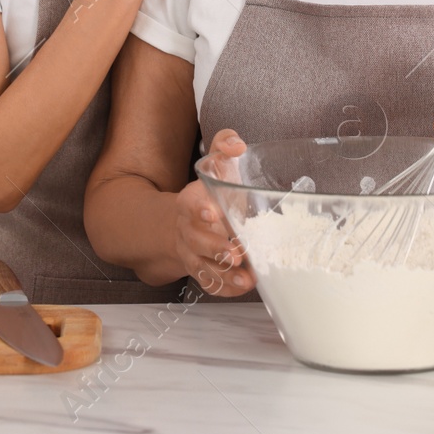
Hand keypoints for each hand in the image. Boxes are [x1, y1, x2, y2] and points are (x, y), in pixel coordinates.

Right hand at [177, 129, 252, 295]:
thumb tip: (237, 145)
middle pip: (195, 242)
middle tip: (237, 252)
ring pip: (202, 268)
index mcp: (190, 201)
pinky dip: (225, 288)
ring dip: (223, 275)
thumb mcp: (216, 164)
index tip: (213, 213)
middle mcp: (188, 230)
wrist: (191, 220)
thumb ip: (224, 145)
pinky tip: (244, 286)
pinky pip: (210, 284)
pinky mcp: (203, 271)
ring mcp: (193, 253)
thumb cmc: (211, 191)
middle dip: (215, 248)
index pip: (188, 205)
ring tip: (246, 278)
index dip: (198, 210)